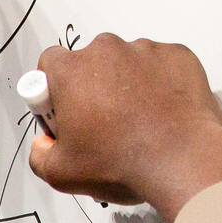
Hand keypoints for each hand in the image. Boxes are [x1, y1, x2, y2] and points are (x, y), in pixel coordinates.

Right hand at [27, 35, 221, 221]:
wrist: (182, 161)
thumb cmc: (121, 163)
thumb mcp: (60, 173)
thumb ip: (39, 153)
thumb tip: (44, 143)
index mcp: (71, 71)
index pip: (50, 63)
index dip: (54, 88)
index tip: (65, 109)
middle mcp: (106, 50)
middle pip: (89, 61)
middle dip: (92, 85)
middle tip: (103, 121)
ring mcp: (145, 50)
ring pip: (126, 62)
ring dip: (126, 83)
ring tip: (138, 120)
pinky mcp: (177, 55)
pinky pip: (160, 64)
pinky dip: (159, 82)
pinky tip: (161, 112)